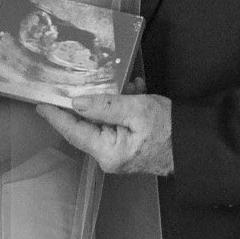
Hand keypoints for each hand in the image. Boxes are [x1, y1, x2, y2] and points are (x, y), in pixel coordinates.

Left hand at [37, 92, 173, 175]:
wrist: (199, 146)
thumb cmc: (171, 129)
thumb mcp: (137, 110)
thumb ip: (105, 106)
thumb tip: (77, 103)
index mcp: (108, 152)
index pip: (74, 132)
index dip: (56, 116)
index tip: (40, 103)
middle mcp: (110, 157)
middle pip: (87, 126)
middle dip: (89, 101)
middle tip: (82, 80)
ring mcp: (120, 154)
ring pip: (104, 121)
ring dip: (113, 100)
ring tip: (128, 84)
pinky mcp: (130, 148)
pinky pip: (118, 124)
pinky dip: (125, 106)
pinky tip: (137, 90)